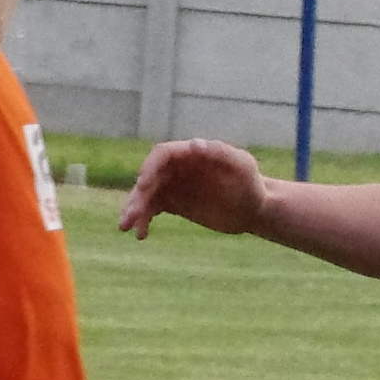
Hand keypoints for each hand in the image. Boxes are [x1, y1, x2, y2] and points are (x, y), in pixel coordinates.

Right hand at [121, 139, 269, 237]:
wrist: (253, 208)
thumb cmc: (251, 183)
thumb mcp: (242, 166)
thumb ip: (221, 153)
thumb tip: (194, 144)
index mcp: (189, 153)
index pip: (162, 155)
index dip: (150, 167)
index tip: (143, 185)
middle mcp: (176, 168)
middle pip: (149, 177)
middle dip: (137, 195)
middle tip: (130, 214)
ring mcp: (172, 186)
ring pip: (145, 195)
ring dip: (134, 209)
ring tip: (127, 227)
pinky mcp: (173, 203)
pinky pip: (152, 210)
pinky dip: (144, 221)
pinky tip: (140, 235)